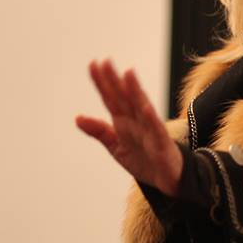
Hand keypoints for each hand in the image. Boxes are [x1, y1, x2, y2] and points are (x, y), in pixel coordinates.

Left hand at [76, 59, 183, 196]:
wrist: (165, 180)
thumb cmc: (143, 159)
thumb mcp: (115, 147)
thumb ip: (99, 131)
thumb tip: (77, 118)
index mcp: (124, 121)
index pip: (111, 98)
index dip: (102, 82)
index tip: (92, 65)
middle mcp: (136, 120)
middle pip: (124, 97)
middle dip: (115, 80)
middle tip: (105, 62)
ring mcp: (150, 129)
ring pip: (141, 107)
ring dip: (135, 91)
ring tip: (128, 74)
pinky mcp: (161, 143)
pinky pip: (156, 129)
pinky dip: (151, 118)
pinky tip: (145, 107)